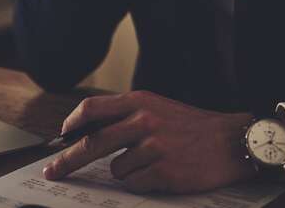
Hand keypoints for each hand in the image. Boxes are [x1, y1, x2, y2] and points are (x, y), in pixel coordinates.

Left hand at [43, 90, 254, 193]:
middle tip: (53, 171)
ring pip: (116, 169)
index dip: (72, 124)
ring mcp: (153, 147)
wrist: (231, 141)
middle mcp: (143, 121)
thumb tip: (89, 133)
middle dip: (67, 160)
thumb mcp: (158, 107)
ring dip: (128, 171)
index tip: (61, 137)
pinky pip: (134, 183)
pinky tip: (163, 173)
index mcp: (139, 102)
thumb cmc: (192, 127)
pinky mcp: (163, 171)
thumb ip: (127, 115)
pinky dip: (143, 182)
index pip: (92, 109)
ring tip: (154, 162)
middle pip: (91, 144)